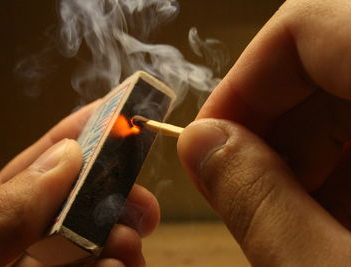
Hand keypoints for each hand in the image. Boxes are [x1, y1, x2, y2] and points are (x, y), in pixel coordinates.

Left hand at [0, 100, 158, 266]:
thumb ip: (4, 210)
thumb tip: (67, 156)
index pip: (43, 164)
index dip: (81, 134)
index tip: (119, 112)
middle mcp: (28, 241)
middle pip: (83, 199)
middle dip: (118, 193)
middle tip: (141, 204)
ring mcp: (55, 265)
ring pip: (103, 237)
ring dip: (125, 235)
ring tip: (129, 247)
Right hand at [178, 0, 350, 265]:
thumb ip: (258, 203)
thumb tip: (199, 143)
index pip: (309, 23)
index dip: (244, 79)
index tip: (209, 138)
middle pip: (323, 62)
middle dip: (266, 128)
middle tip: (241, 191)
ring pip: (347, 96)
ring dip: (303, 158)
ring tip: (294, 221)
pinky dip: (342, 170)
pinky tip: (335, 223)